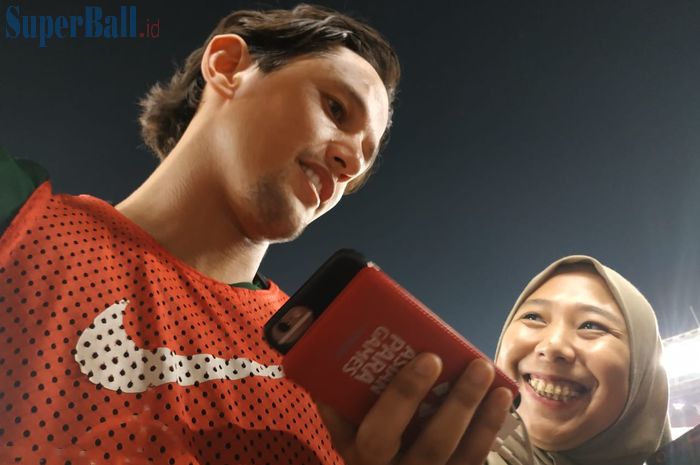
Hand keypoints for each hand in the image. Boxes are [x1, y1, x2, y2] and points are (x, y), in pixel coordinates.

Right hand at [317, 353, 513, 464]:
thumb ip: (337, 410)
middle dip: (459, 404)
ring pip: (463, 456)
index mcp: (365, 458)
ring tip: (497, 383)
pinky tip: (500, 403)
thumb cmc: (364, 456)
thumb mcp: (343, 440)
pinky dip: (489, 431)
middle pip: (433, 445)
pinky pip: (474, 461)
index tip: (430, 358)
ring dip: (483, 417)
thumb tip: (331, 365)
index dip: (404, 396)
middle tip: (478, 365)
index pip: (380, 432)